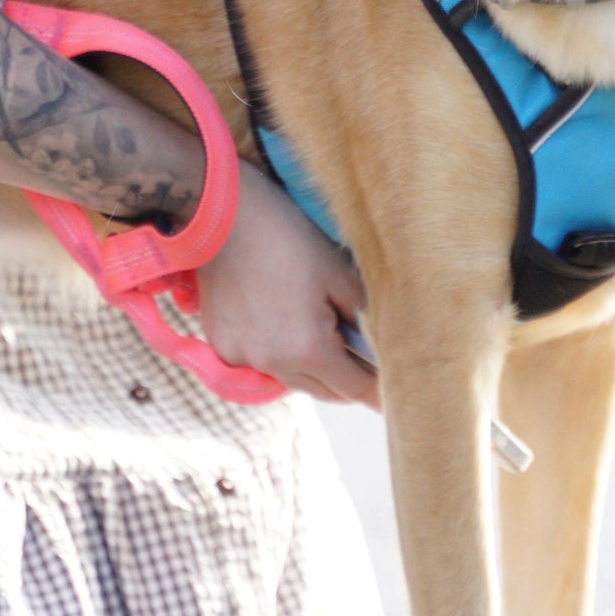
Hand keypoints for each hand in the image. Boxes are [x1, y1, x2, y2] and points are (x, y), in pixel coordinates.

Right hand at [195, 160, 379, 407]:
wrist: (225, 216)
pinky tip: (284, 327)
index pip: (353, 388)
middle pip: (322, 391)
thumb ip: (364, 318)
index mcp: (307, 349)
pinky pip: (260, 364)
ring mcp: (241, 357)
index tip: (393, 399)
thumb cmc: (289, 238)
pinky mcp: (221, 345)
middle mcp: (272, 364)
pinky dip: (278, 355)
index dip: (376, 392)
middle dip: (346, 382)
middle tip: (365, 367)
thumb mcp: (339, 274)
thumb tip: (378, 346)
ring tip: (324, 339)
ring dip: (311, 369)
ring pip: (290, 379)